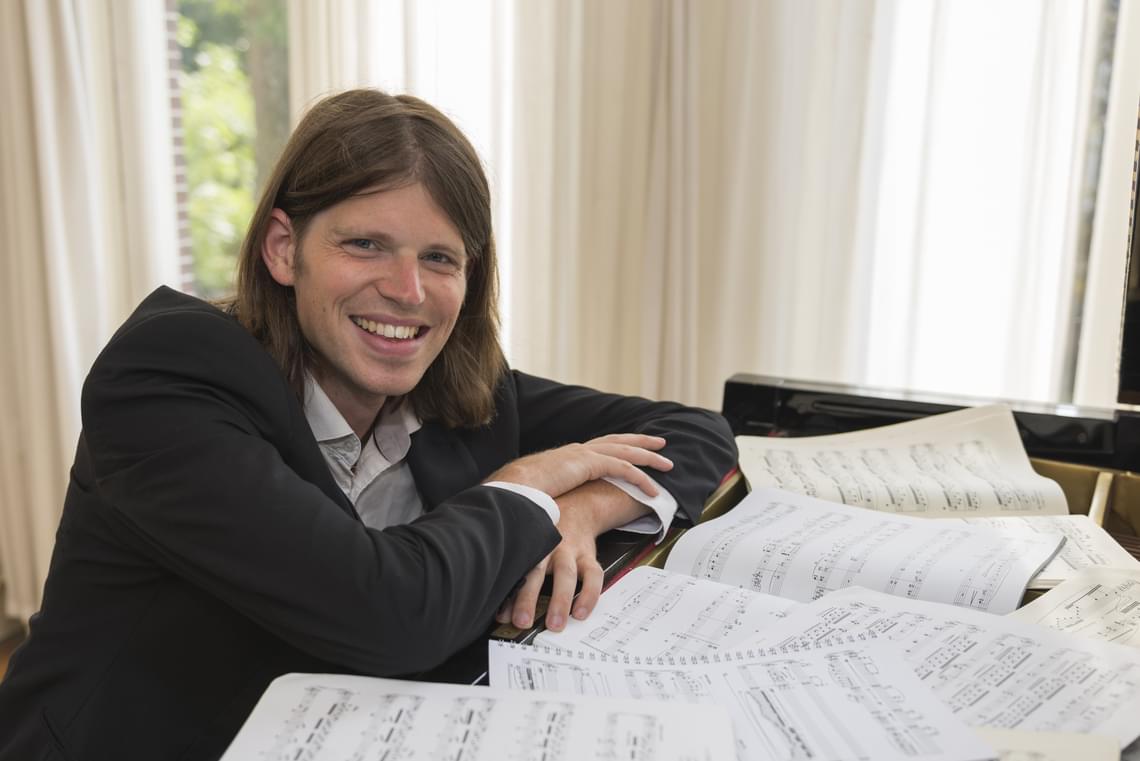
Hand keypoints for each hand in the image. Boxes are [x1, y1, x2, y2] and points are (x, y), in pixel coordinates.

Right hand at [485, 433, 671, 498]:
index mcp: (568, 456)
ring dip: (649, 457)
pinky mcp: (589, 464)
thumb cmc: (520, 494)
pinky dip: (641, 479)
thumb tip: (553, 509)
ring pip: (626, 452)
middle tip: (660, 442)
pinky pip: (624, 470)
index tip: (631, 447)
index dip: (618, 446)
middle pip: (617, 441)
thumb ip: (553, 495)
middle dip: (640, 441)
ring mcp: (584, 454)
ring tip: (667, 464)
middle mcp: (578, 451)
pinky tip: (653, 490)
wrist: (512, 487)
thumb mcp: (541, 492)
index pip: (599, 447)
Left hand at [496, 479, 651, 630]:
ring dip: (560, 601)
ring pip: (566, 575)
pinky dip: (589, 596)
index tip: (500, 616)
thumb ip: (515, 576)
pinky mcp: (589, 556)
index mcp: (528, 545)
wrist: (578, 510)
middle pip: (536, 572)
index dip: (506, 593)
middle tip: (522, 622)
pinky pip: (593, 576)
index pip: (514, 570)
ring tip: (555, 625)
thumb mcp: (527, 547)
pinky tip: (581, 613)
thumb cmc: (545, 535)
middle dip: (528, 598)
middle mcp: (548, 546)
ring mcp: (570, 551)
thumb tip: (499, 612)